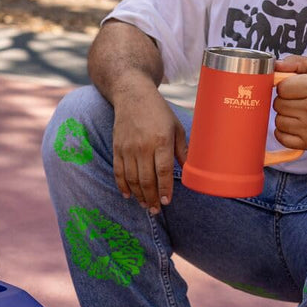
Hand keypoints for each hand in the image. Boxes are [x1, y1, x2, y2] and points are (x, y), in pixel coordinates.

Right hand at [111, 84, 187, 214]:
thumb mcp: (176, 127)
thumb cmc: (158, 111)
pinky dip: (122, 185)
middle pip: (146, 179)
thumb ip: (182, 150)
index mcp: (161, 141)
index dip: (164, 189)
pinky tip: (128, 195)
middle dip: (151, 198)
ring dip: (139, 195)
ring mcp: (128, 148)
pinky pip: (118, 171)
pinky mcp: (117, 147)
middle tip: (156, 210)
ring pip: (132, 179)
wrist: (132, 95)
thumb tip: (188, 171)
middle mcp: (143, 146)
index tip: (167, 202)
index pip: (162, 171)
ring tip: (145, 205)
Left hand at [272, 55, 306, 151]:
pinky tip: (295, 125)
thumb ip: (294, 62)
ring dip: (285, 116)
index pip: (282, 88)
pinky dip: (284, 132)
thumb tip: (274, 65)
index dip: (285, 87)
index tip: (294, 88)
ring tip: (298, 112)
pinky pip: (282, 138)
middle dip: (284, 101)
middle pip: (278, 105)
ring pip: (279, 121)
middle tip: (297, 101)